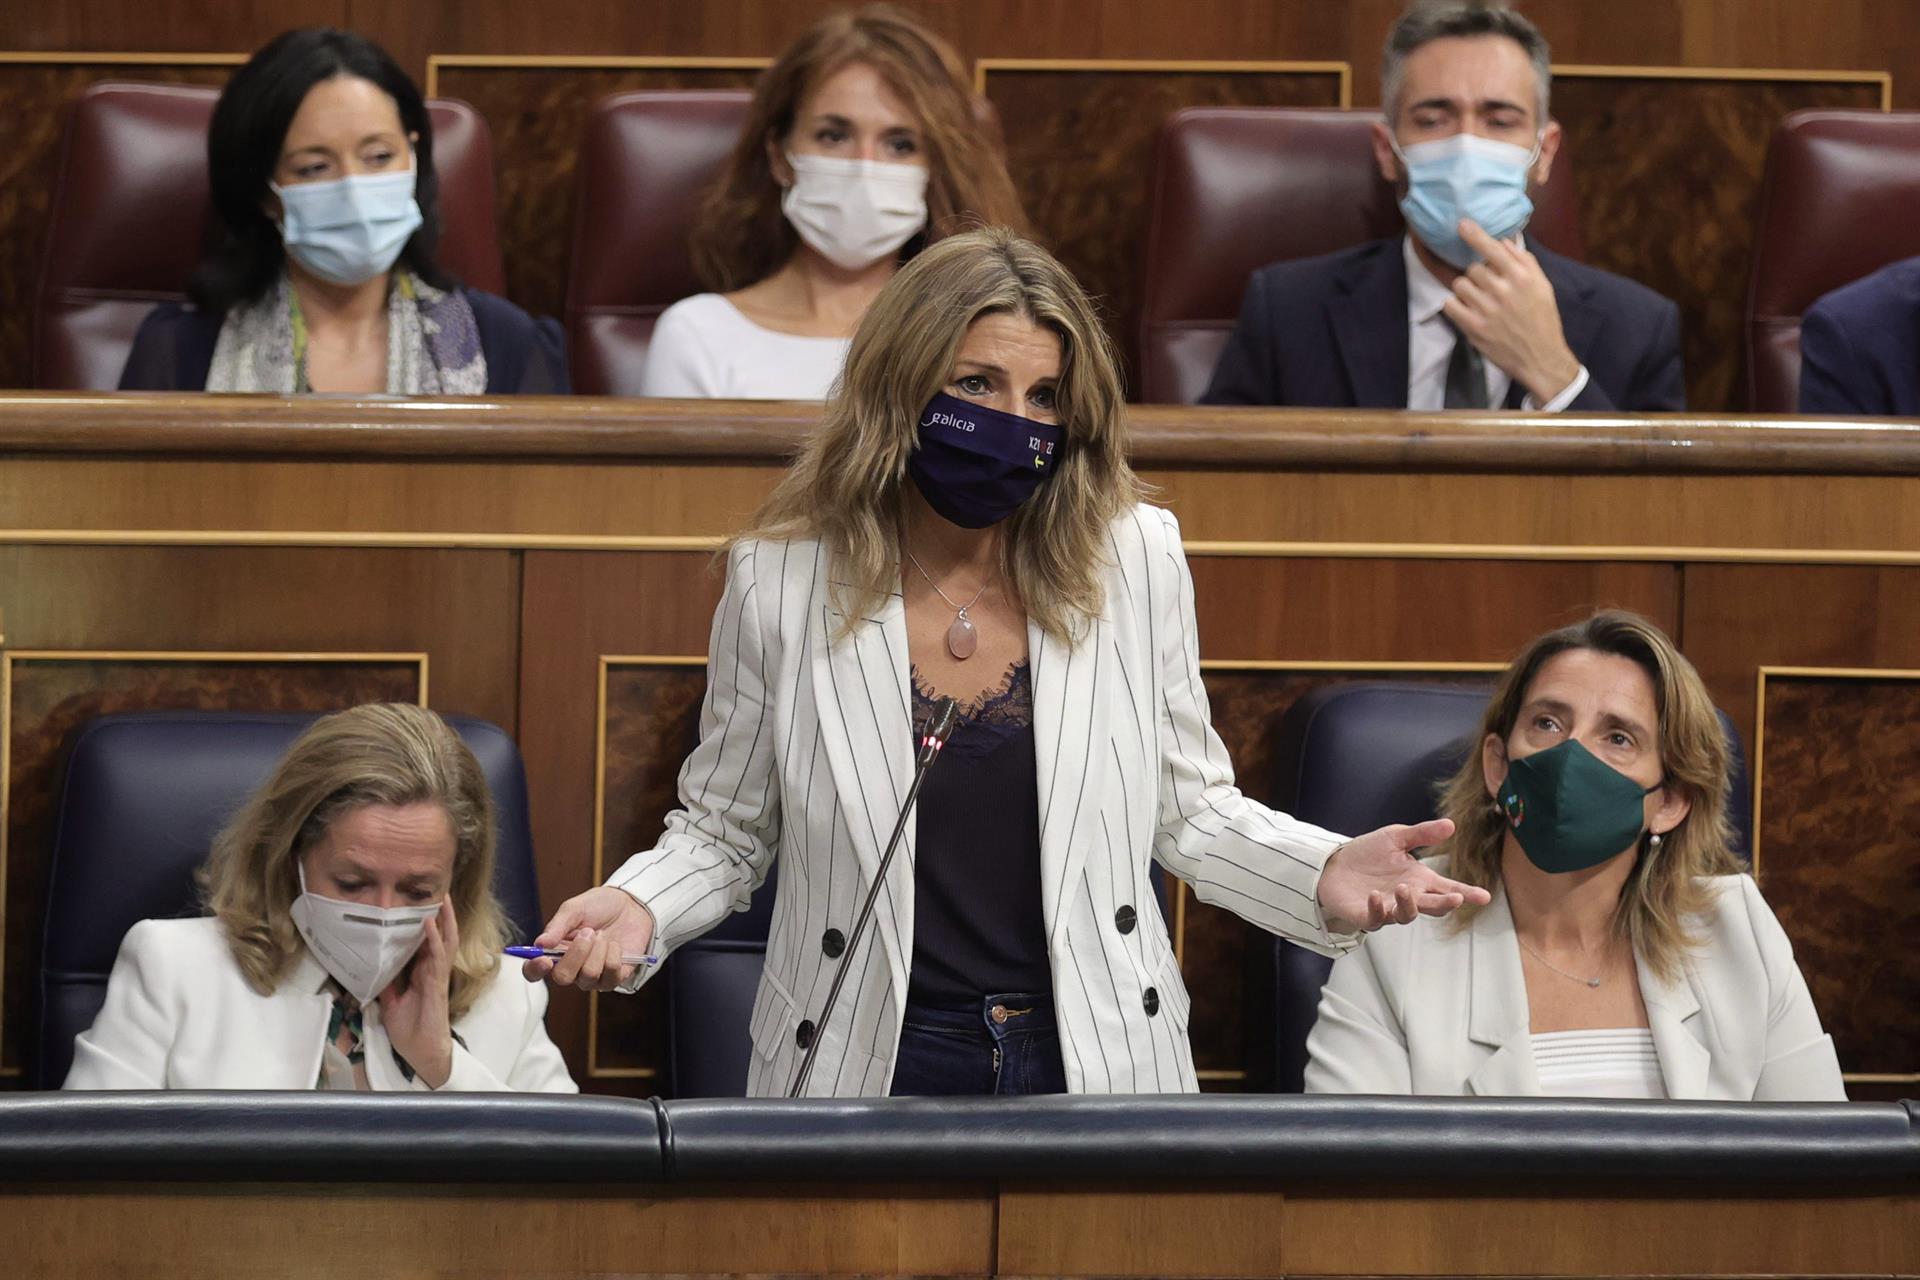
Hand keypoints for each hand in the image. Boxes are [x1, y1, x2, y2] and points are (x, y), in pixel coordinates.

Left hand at [380, 899, 455, 1088]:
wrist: (422, 1052)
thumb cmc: (410, 1030)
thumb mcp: (390, 1003)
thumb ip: (387, 984)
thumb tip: (374, 967)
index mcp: (422, 974)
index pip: (425, 944)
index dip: (425, 925)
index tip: (420, 904)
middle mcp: (432, 971)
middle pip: (441, 937)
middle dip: (442, 915)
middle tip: (439, 892)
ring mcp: (437, 975)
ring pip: (445, 941)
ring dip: (444, 919)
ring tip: (441, 899)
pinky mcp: (437, 983)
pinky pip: (437, 957)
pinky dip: (433, 938)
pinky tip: (429, 923)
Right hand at [522, 885, 654, 991]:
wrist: (631, 904)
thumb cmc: (599, 906)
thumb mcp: (575, 908)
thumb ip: (557, 926)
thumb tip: (539, 944)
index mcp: (555, 951)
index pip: (534, 971)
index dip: (535, 970)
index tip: (544, 959)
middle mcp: (572, 967)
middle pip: (563, 977)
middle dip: (577, 953)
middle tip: (588, 932)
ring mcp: (593, 975)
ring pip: (588, 976)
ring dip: (598, 950)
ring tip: (603, 935)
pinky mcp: (615, 977)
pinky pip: (610, 976)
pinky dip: (614, 955)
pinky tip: (615, 945)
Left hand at [1315, 818, 1490, 932]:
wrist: (1332, 865)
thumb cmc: (1367, 853)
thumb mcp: (1395, 838)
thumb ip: (1422, 834)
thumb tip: (1451, 824)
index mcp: (1419, 880)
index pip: (1447, 888)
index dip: (1466, 893)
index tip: (1484, 896)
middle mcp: (1408, 897)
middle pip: (1433, 906)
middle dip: (1446, 903)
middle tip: (1456, 897)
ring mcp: (1389, 909)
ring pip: (1407, 916)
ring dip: (1410, 904)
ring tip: (1405, 888)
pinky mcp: (1367, 915)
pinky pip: (1376, 919)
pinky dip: (1378, 909)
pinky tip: (1376, 895)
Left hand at [1442, 221, 1582, 404]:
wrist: (1540, 356)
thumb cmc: (1542, 318)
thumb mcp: (1542, 286)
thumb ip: (1524, 262)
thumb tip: (1504, 242)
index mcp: (1521, 277)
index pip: (1492, 249)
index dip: (1475, 235)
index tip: (1461, 224)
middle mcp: (1502, 290)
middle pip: (1473, 268)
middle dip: (1478, 276)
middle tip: (1489, 289)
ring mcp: (1485, 309)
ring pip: (1460, 285)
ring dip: (1466, 290)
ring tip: (1480, 301)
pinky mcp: (1472, 327)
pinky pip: (1450, 304)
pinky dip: (1455, 305)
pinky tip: (1467, 310)